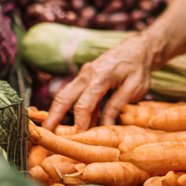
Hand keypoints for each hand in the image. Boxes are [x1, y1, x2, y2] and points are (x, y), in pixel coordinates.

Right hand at [42, 32, 160, 130]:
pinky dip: (70, 107)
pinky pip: (74, 93)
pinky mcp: (86, 77)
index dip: (79, 123)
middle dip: (53, 116)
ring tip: (52, 130)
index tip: (77, 138)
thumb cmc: (139, 68)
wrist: (140, 48)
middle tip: (45, 134)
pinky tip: (75, 122)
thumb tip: (105, 127)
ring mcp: (84, 74)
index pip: (83, 104)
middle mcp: (87, 74)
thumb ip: (117, 106)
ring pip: (65, 94)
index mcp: (99, 76)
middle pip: (64, 97)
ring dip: (57, 112)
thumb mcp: (134, 88)